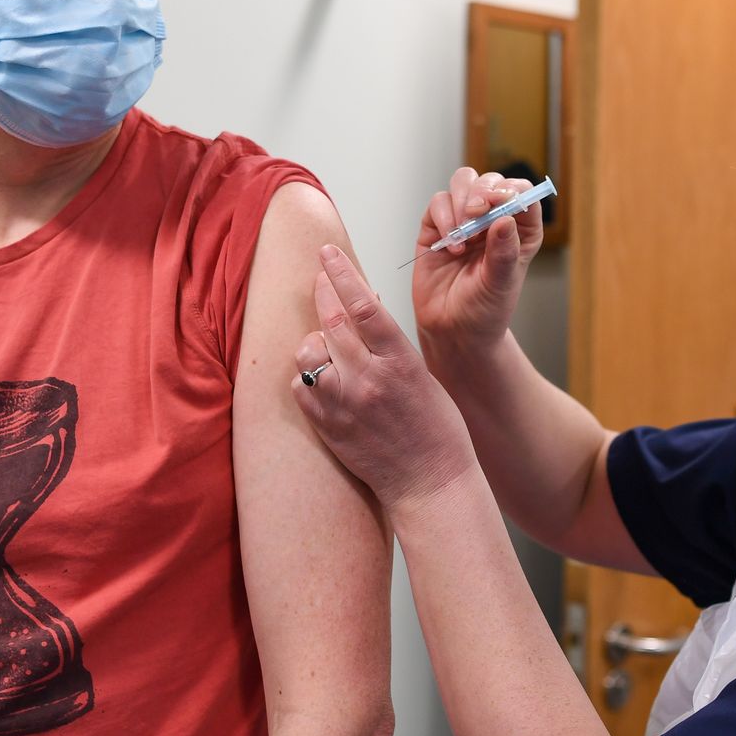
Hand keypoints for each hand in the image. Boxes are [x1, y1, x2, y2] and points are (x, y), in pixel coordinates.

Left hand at [292, 245, 479, 513]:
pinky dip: (308, 374)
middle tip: (320, 278)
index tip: (327, 252)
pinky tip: (323, 376)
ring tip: (328, 344)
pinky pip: (301, 385)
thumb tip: (362, 307)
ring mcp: (343, 403)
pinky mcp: (325, 425)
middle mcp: (368, 379)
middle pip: (331, 320)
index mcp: (400, 362)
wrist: (430, 482)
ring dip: (314, 339)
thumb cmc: (435, 428)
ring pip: (308, 352)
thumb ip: (388, 343)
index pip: (362, 306)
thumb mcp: (421, 374)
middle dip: (323, 291)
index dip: (342, 273)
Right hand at [411, 168, 543, 359]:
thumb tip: (504, 218)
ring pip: (463, 182)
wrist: (452, 331)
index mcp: (519, 230)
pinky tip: (449, 245)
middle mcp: (492, 220)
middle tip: (476, 214)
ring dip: (462, 200)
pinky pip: (438, 203)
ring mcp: (463, 220)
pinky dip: (442, 218)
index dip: (512, 191)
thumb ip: (503, 252)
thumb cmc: (484, 310)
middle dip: (482, 192)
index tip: (500, 202)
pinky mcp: (436, 226)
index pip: (522, 193)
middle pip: (490, 181)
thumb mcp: (501, 283)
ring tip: (462, 233)